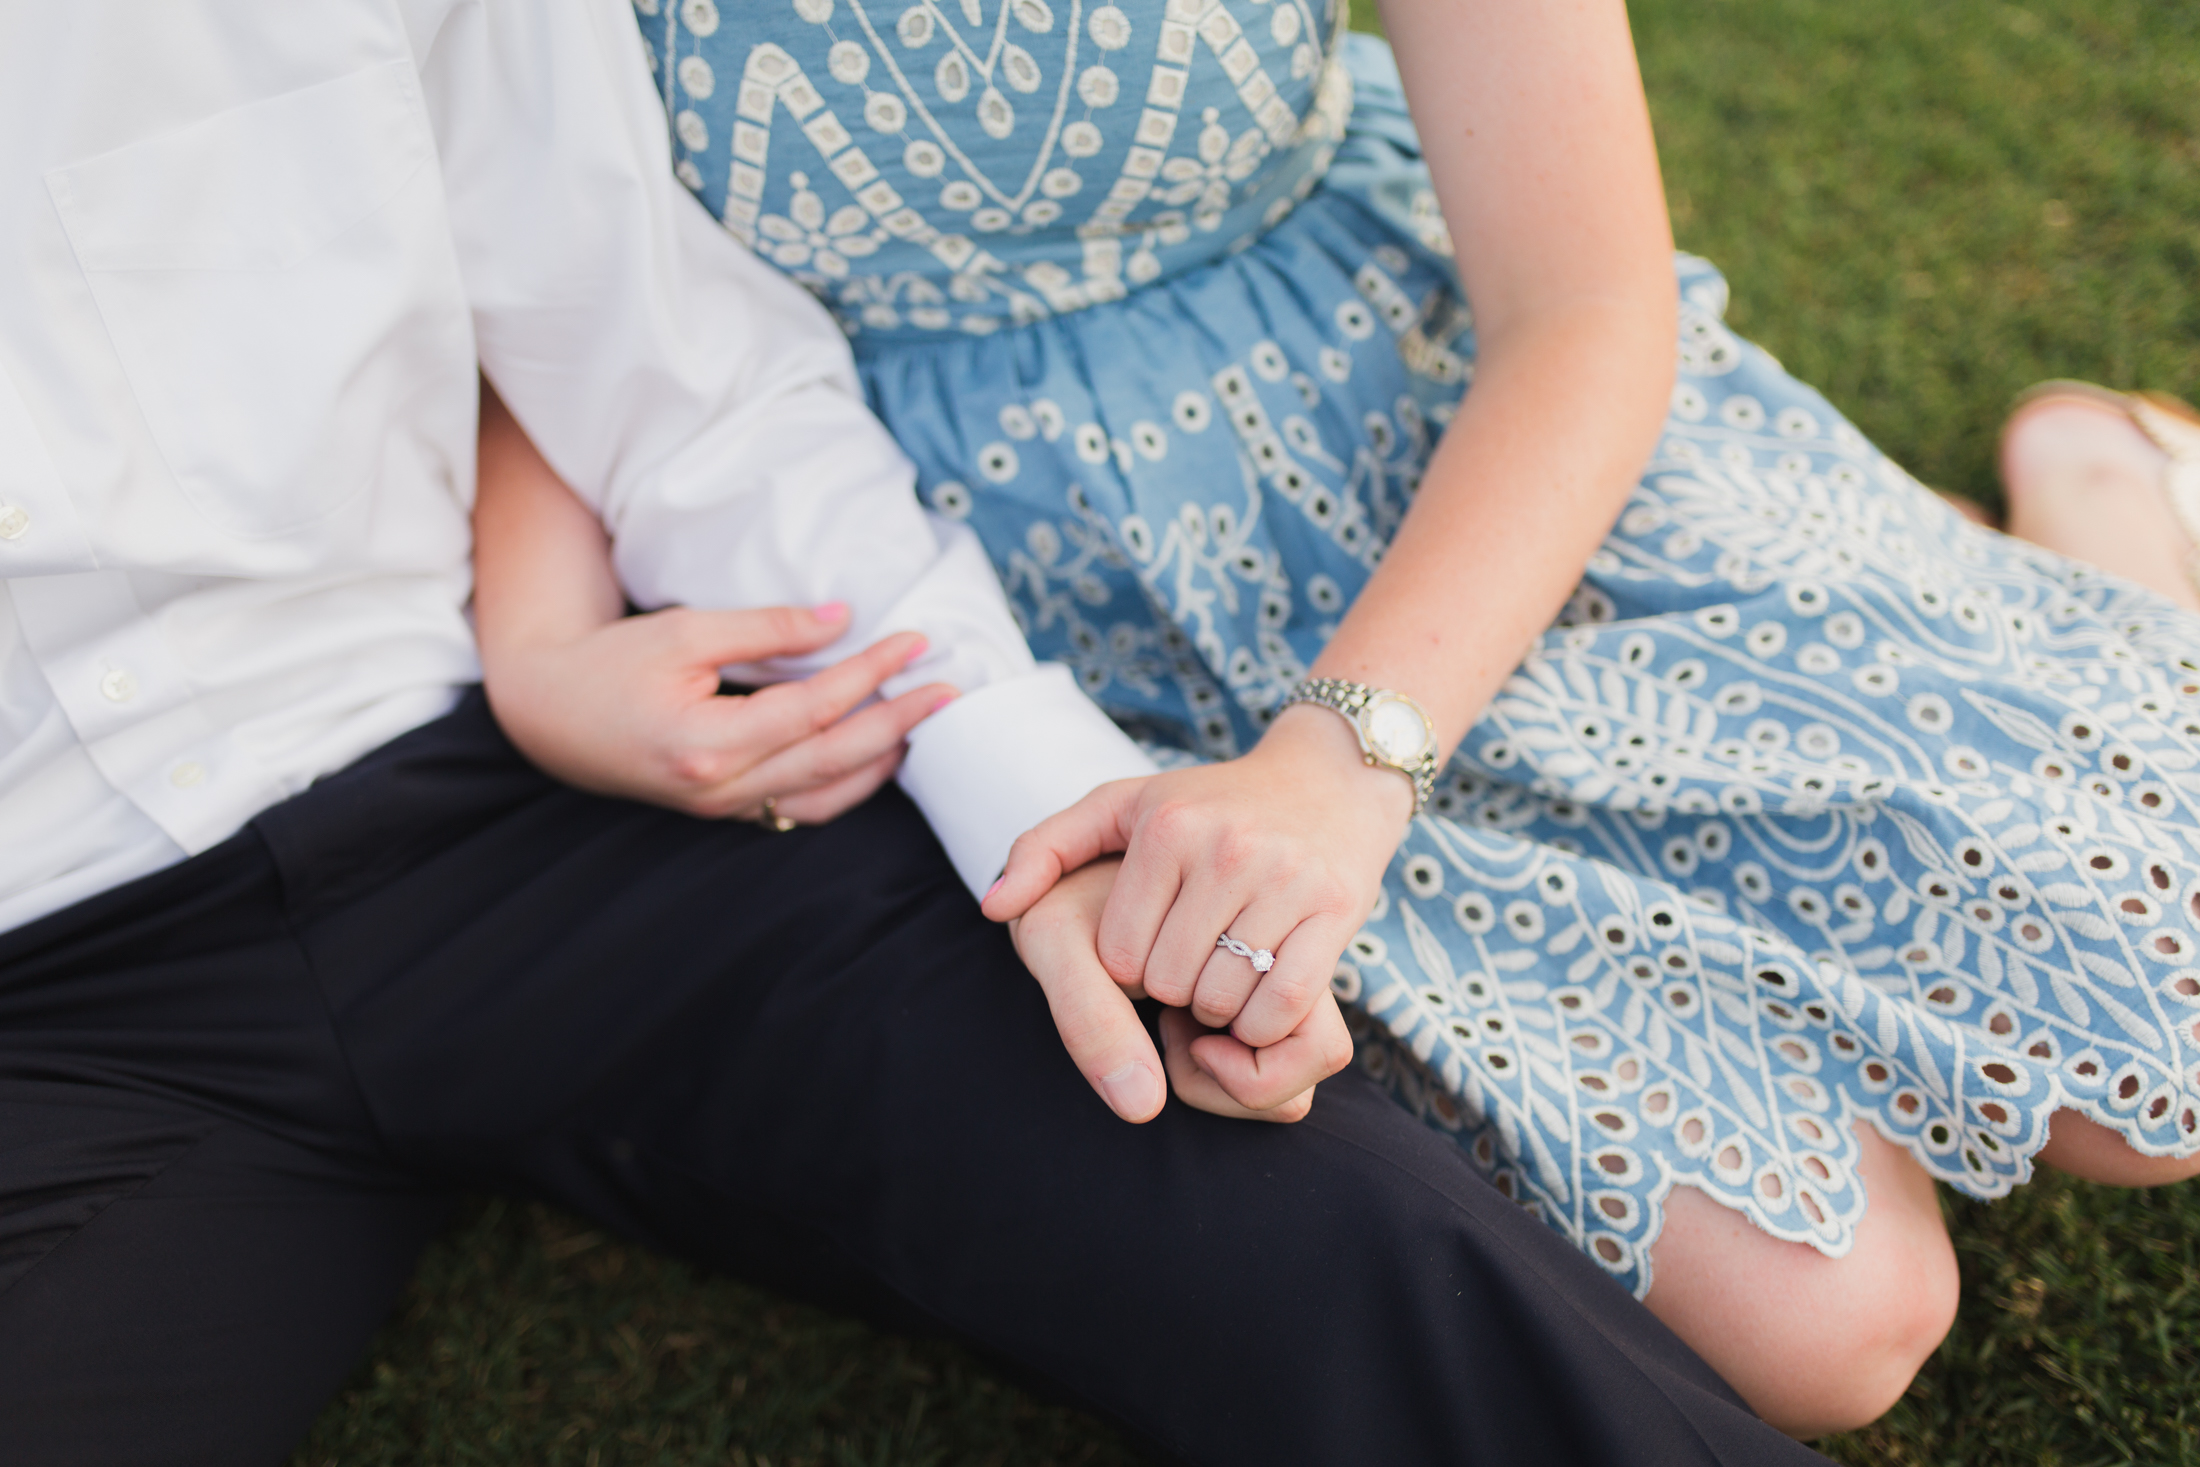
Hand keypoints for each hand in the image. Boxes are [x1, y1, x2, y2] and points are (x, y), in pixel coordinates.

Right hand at [483, 600, 955, 822]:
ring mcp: (722, 810)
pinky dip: (846, 786)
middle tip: (949, 690)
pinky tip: (877, 756)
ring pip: (823, 798)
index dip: (870, 674)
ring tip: (925, 723)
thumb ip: (766, 628)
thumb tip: (842, 619)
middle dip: (899, 724)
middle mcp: (719, 789)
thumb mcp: (684, 630)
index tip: (914, 641)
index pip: (814, 709)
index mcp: (706, 742)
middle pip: (833, 761)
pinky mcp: (723, 812)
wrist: (548, 716)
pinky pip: (799, 809)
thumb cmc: (610, 664)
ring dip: (881, 762)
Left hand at [988, 704, 1397, 1105]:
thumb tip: (993, 907)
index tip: (1150, 944)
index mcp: (1167, 827)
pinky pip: (1283, 1006)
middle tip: (1191, 962)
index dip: (1129, 968)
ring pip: (1224, 1000)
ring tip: (1224, 973)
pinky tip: (1259, 993)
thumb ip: (1045, 847)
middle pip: (1169, 983)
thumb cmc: (1212, 801)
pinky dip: (1264, 1021)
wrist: (1332, 778)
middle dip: (1173, 990)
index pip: (1118, 956)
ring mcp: (1286, 879)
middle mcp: (1226, 849)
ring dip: (1220, 1008)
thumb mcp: (1123, 804)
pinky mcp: (1336, 910)